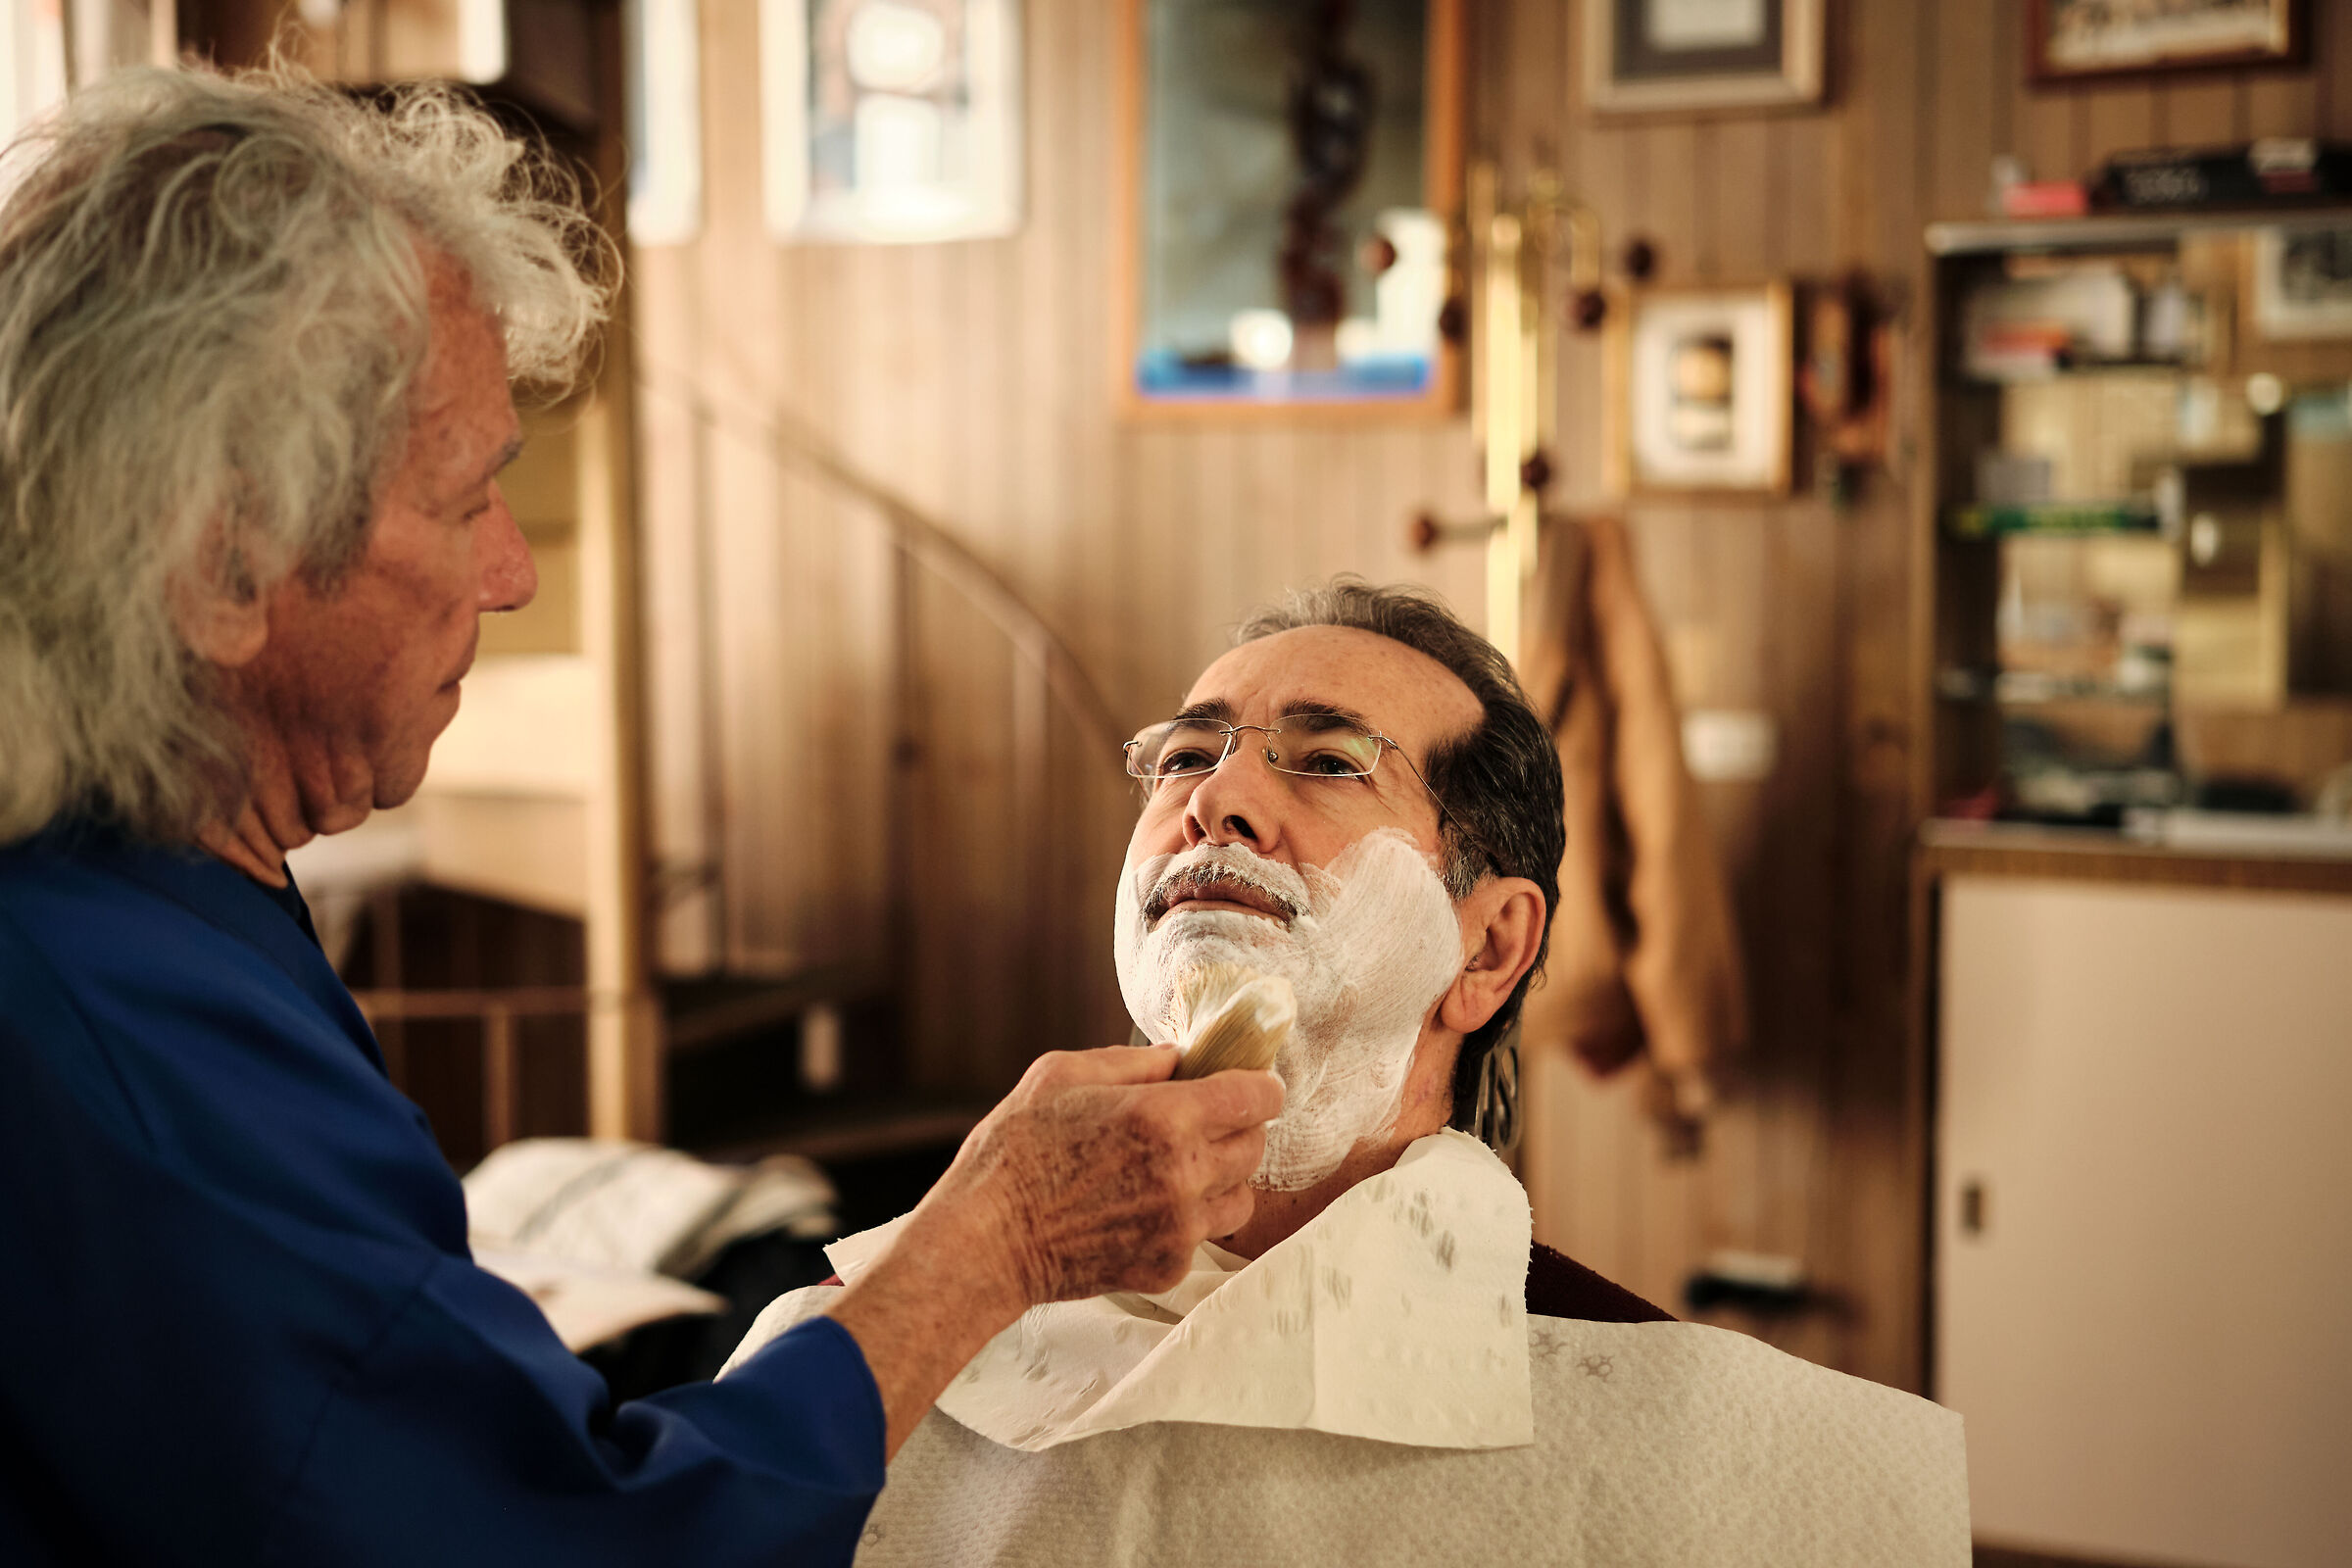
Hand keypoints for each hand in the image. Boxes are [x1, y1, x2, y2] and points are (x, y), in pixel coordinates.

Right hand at [819, 1047, 1281, 1457]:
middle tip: (1202, 1122)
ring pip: (1242, 1196)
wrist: (985, 1241)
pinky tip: (1146, 1206)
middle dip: (1238, 1128)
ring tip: (1177, 1169)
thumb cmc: (1014, 1151)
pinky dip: (1189, 1219)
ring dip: (1222, 1177)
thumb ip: (1132, 1061)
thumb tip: (1180, 1057)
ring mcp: (1179, 1228)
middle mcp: (1183, 1174)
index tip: (1247, 1085)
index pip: (1257, 1097)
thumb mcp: (1062, 1075)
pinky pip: (1205, 1235)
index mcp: (1163, 1117)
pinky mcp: (1169, 1267)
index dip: (1258, 1085)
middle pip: (1256, 1145)